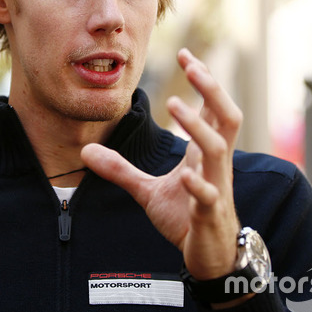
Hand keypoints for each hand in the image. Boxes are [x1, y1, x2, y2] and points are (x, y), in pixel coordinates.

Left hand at [82, 48, 241, 279]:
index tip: (185, 53)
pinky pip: (209, 195)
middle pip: (227, 117)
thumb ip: (120, 170)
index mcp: (205, 153)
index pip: (211, 108)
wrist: (209, 257)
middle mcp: (215, 163)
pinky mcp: (210, 214)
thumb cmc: (185, 217)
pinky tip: (185, 174)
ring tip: (175, 104)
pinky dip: (199, 183)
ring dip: (198, 126)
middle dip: (212, 89)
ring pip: (218, 149)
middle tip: (192, 65)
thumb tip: (84, 152)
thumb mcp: (147, 190)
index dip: (203, 80)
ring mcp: (216, 187)